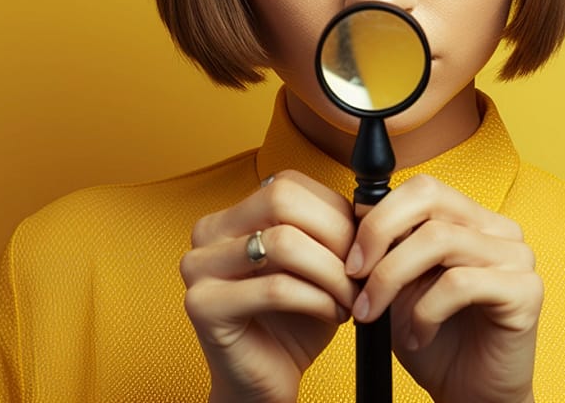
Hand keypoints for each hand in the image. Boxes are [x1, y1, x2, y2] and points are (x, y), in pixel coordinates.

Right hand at [180, 170, 358, 402]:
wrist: (267, 380)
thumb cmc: (296, 317)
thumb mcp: (319, 259)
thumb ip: (331, 226)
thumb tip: (367, 204)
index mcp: (234, 212)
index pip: (288, 184)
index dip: (334, 210)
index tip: (363, 244)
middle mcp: (209, 231)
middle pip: (281, 200)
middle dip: (334, 234)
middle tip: (361, 269)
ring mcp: (198, 266)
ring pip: (282, 243)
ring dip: (331, 271)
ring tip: (351, 296)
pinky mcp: (202, 305)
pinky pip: (276, 288)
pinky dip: (317, 299)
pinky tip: (335, 314)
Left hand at [346, 175, 541, 402]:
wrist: (471, 399)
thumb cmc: (434, 338)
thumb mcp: (400, 284)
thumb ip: (390, 247)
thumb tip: (358, 212)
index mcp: (470, 218)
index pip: (424, 187)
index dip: (380, 213)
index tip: (351, 254)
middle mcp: (497, 228)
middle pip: (431, 199)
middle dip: (381, 233)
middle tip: (354, 274)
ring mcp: (516, 255)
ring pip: (439, 240)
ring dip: (392, 279)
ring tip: (375, 314)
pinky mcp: (526, 290)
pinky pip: (460, 283)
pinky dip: (425, 311)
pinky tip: (418, 335)